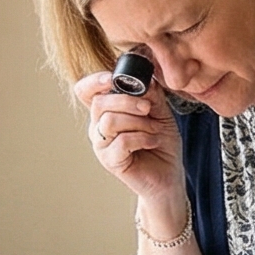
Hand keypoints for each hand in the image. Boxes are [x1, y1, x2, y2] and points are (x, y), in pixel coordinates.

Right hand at [74, 69, 184, 209]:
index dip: (94, 81)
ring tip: (154, 129)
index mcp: (107, 111)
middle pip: (99, 103)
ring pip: (109, 121)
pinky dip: (142, 138)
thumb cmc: (161, 143)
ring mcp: (102, 145)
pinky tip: (153, 141)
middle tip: (148, 108)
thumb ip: (151, 95)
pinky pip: (121, 141)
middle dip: (127, 101)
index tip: (112, 79)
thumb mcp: (160, 112)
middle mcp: (99, 126)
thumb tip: (145, 79)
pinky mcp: (110, 161)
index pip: (85, 91)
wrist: (169, 175)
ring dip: (138, 122)